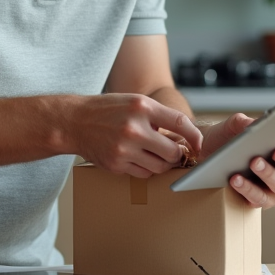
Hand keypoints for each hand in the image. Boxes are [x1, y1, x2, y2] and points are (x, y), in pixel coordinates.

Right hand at [68, 94, 202, 177]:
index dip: (195, 136)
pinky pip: (143, 174)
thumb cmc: (108, 109)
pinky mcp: (116, 164)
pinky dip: (146, 169)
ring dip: (163, 164)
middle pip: (172, 152)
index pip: (180, 123)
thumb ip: (158, 115)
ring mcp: (124, 148)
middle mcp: (134, 128)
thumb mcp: (135, 101)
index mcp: (142, 107)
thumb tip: (185, 136)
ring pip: (160, 167)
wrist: (75, 121)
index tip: (199, 144)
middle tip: (175, 152)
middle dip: (177, 154)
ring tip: (157, 155)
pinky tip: (139, 158)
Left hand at [199, 114, 274, 208]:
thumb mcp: (236, 125)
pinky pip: (259, 199)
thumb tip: (251, 125)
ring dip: (268, 175)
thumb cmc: (234, 137)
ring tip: (253, 163)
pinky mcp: (264, 201)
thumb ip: (243, 122)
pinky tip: (236, 180)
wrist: (214, 152)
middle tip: (274, 153)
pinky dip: (248, 189)